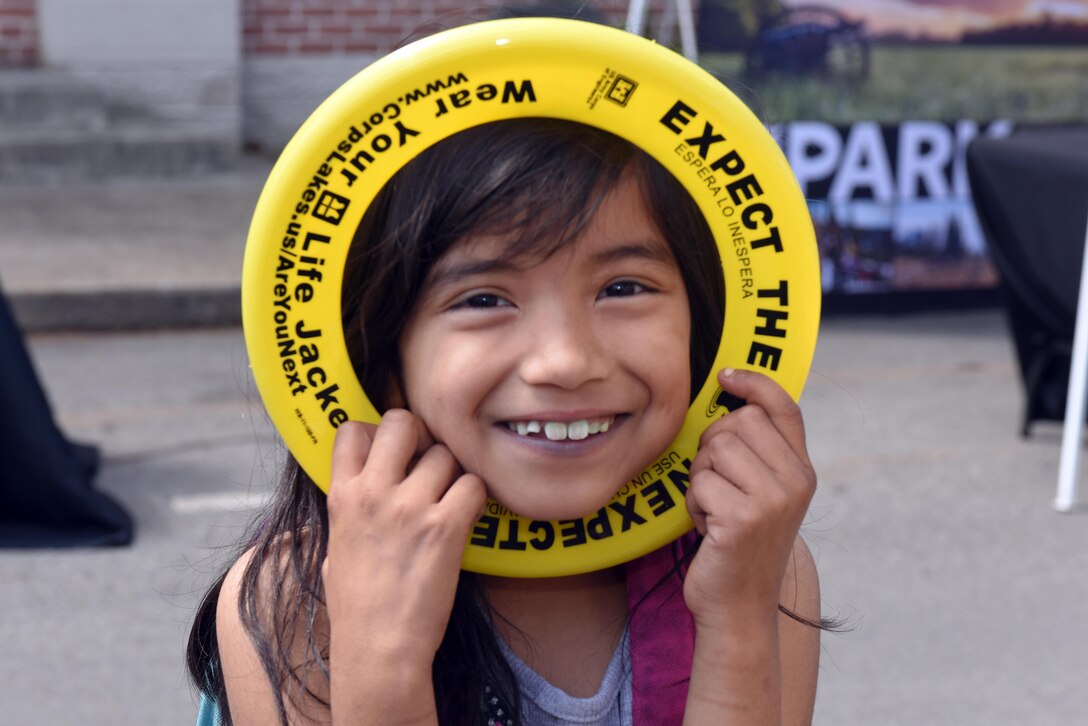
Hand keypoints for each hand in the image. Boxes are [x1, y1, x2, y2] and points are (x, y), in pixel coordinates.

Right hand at [322, 410, 485, 673]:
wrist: (378, 649)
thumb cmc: (357, 608)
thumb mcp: (337, 547)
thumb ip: (351, 510)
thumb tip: (363, 490)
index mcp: (342, 496)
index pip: (353, 429)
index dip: (376, 433)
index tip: (390, 452)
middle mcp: (374, 492)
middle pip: (402, 422)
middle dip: (420, 436)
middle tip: (427, 463)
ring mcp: (411, 507)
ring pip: (445, 454)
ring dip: (452, 473)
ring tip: (448, 501)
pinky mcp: (446, 526)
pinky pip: (474, 483)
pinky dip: (476, 497)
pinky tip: (465, 518)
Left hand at [683, 369, 815, 627]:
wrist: (739, 607)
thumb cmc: (737, 544)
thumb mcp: (759, 494)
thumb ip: (757, 453)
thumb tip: (730, 400)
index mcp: (802, 472)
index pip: (784, 408)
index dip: (755, 383)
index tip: (726, 376)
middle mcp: (795, 483)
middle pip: (737, 422)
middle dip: (712, 446)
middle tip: (716, 484)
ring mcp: (772, 501)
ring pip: (715, 449)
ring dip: (700, 477)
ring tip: (711, 508)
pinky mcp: (742, 519)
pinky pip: (700, 482)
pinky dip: (692, 503)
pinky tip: (705, 527)